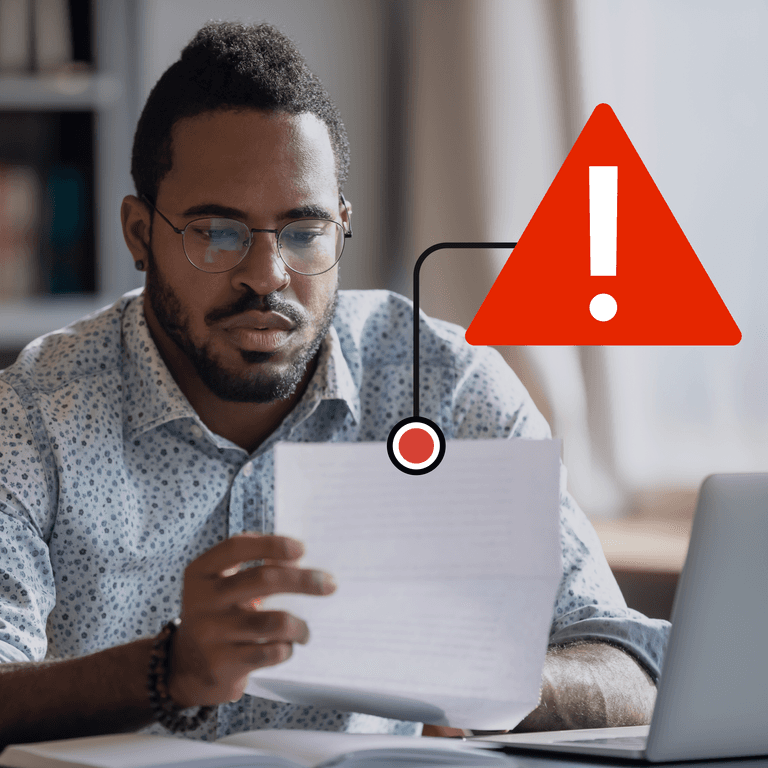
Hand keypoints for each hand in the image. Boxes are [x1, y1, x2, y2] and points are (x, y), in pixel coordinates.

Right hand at [167, 532, 335, 707]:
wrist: (184, 669)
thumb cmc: (217, 616)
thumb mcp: (221, 587)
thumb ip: (253, 568)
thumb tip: (299, 560)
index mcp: (201, 573)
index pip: (237, 548)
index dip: (271, 544)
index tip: (301, 549)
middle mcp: (202, 600)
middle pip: (263, 580)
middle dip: (303, 580)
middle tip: (330, 584)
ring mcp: (210, 634)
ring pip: (274, 621)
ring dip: (299, 626)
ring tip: (305, 631)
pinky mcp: (222, 665)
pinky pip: (270, 652)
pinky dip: (286, 649)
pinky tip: (285, 648)